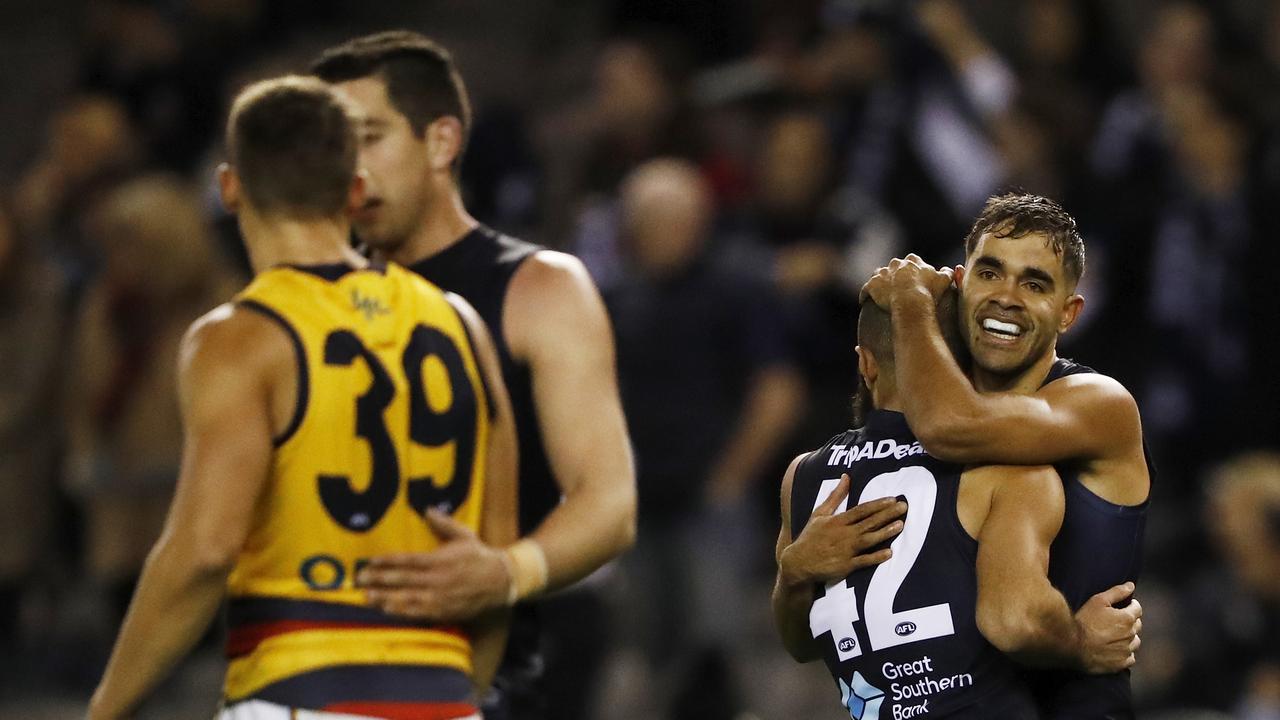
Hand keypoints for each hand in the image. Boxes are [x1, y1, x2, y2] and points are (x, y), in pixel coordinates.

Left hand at [358, 509, 510, 621]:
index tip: (370, 562)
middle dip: (379, 580)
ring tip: (366, 596)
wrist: (500, 581)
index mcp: (440, 560)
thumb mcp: (464, 535)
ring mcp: (439, 597)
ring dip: (384, 597)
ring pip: (406, 598)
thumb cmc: (479, 556)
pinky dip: (400, 611)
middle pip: (402, 580)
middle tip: (359, 579)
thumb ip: (444, 524)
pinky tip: (386, 609)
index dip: (387, 562)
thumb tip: (428, 510)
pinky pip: (418, 612)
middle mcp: (437, 579)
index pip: (407, 560)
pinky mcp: (443, 611)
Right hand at [779, 474, 906, 587]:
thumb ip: (835, 496)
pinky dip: (876, 557)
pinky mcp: (846, 566)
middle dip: (887, 514)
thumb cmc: (810, 536)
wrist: (798, 563)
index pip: (861, 510)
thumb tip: (846, 477)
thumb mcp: (819, 513)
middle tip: (904, 507)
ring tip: (900, 525)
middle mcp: (843, 534)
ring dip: (885, 532)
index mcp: (837, 521)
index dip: (877, 504)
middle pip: (869, 522)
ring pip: (868, 539)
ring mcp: (845, 550)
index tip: (892, 499)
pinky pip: (864, 561)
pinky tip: (889, 552)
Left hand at [859, 254, 953, 306]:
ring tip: (881, 291)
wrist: (911, 301)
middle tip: (898, 286)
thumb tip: (951, 270)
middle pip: (894, 266)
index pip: (911, 260)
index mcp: (912, 261)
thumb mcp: (943, 280)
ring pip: (879, 274)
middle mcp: (895, 264)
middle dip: (895, 273)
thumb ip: (948, 273)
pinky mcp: (871, 285)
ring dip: (880, 281)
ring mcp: (882, 274)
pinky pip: (865, 289)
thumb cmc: (929, 291)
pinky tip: (864, 300)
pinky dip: (865, 294)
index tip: (914, 277)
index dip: (912, 269)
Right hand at [1075, 582, 1142, 673]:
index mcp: (1127, 618)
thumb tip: (1131, 585)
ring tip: (1115, 635)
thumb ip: (1117, 592)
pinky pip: (1130, 657)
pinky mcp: (1121, 663)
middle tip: (1115, 620)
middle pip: (1138, 625)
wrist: (1073, 645)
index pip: (1138, 608)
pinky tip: (1115, 649)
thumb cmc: (1084, 621)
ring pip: (1135, 642)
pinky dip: (1126, 653)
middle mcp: (1131, 634)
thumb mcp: (1097, 601)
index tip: (1123, 606)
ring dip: (1129, 637)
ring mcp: (1127, 650)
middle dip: (1130, 621)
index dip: (1131, 605)